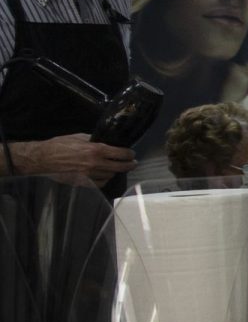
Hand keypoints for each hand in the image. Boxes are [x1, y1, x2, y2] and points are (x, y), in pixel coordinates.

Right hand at [19, 134, 134, 186]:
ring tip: (116, 167)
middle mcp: (95, 164)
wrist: (42, 159)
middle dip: (129, 165)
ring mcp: (89, 175)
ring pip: (111, 176)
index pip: (121, 154)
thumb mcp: (79, 137)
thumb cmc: (59, 145)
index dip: (129, 154)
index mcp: (96, 150)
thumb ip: (94, 140)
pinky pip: (100, 184)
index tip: (131, 154)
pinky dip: (104, 180)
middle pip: (120, 167)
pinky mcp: (83, 183)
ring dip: (115, 171)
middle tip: (132, 163)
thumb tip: (106, 142)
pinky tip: (104, 175)